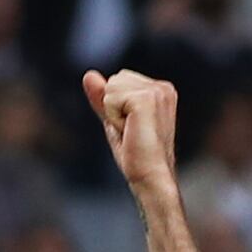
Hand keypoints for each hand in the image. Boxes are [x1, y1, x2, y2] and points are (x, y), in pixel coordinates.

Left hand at [84, 67, 182, 196]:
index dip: (116, 107)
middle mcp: (163, 87)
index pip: (119, 81)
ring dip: (113, 113)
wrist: (151, 178)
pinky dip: (113, 117)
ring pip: (111, 87)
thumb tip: (88, 74)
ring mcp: (157, 92)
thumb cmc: (137, 156)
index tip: (133, 129)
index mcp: (161, 90)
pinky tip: (129, 131)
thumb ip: (103, 98)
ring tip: (132, 132)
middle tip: (132, 132)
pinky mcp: (146, 99)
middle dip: (114, 107)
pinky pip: (110, 97)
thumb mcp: (115, 121)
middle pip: (115, 80)